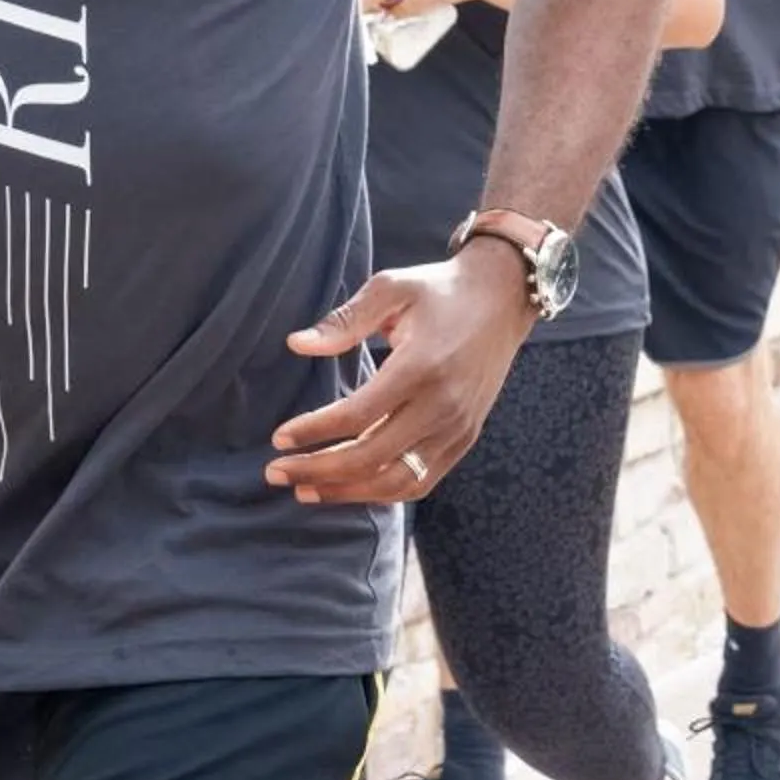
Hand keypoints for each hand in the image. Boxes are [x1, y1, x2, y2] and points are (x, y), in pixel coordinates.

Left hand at [265, 243, 538, 504]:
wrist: (503, 299)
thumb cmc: (439, 290)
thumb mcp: (391, 288)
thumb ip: (344, 320)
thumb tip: (296, 345)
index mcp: (421, 366)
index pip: (357, 415)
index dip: (314, 431)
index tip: (279, 438)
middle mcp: (443, 405)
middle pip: (372, 457)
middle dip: (319, 470)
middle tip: (276, 472)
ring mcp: (458, 428)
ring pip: (397, 481)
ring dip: (348, 492)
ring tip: (306, 491)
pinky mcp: (465, 439)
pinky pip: (422, 482)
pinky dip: (383, 492)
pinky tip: (350, 487)